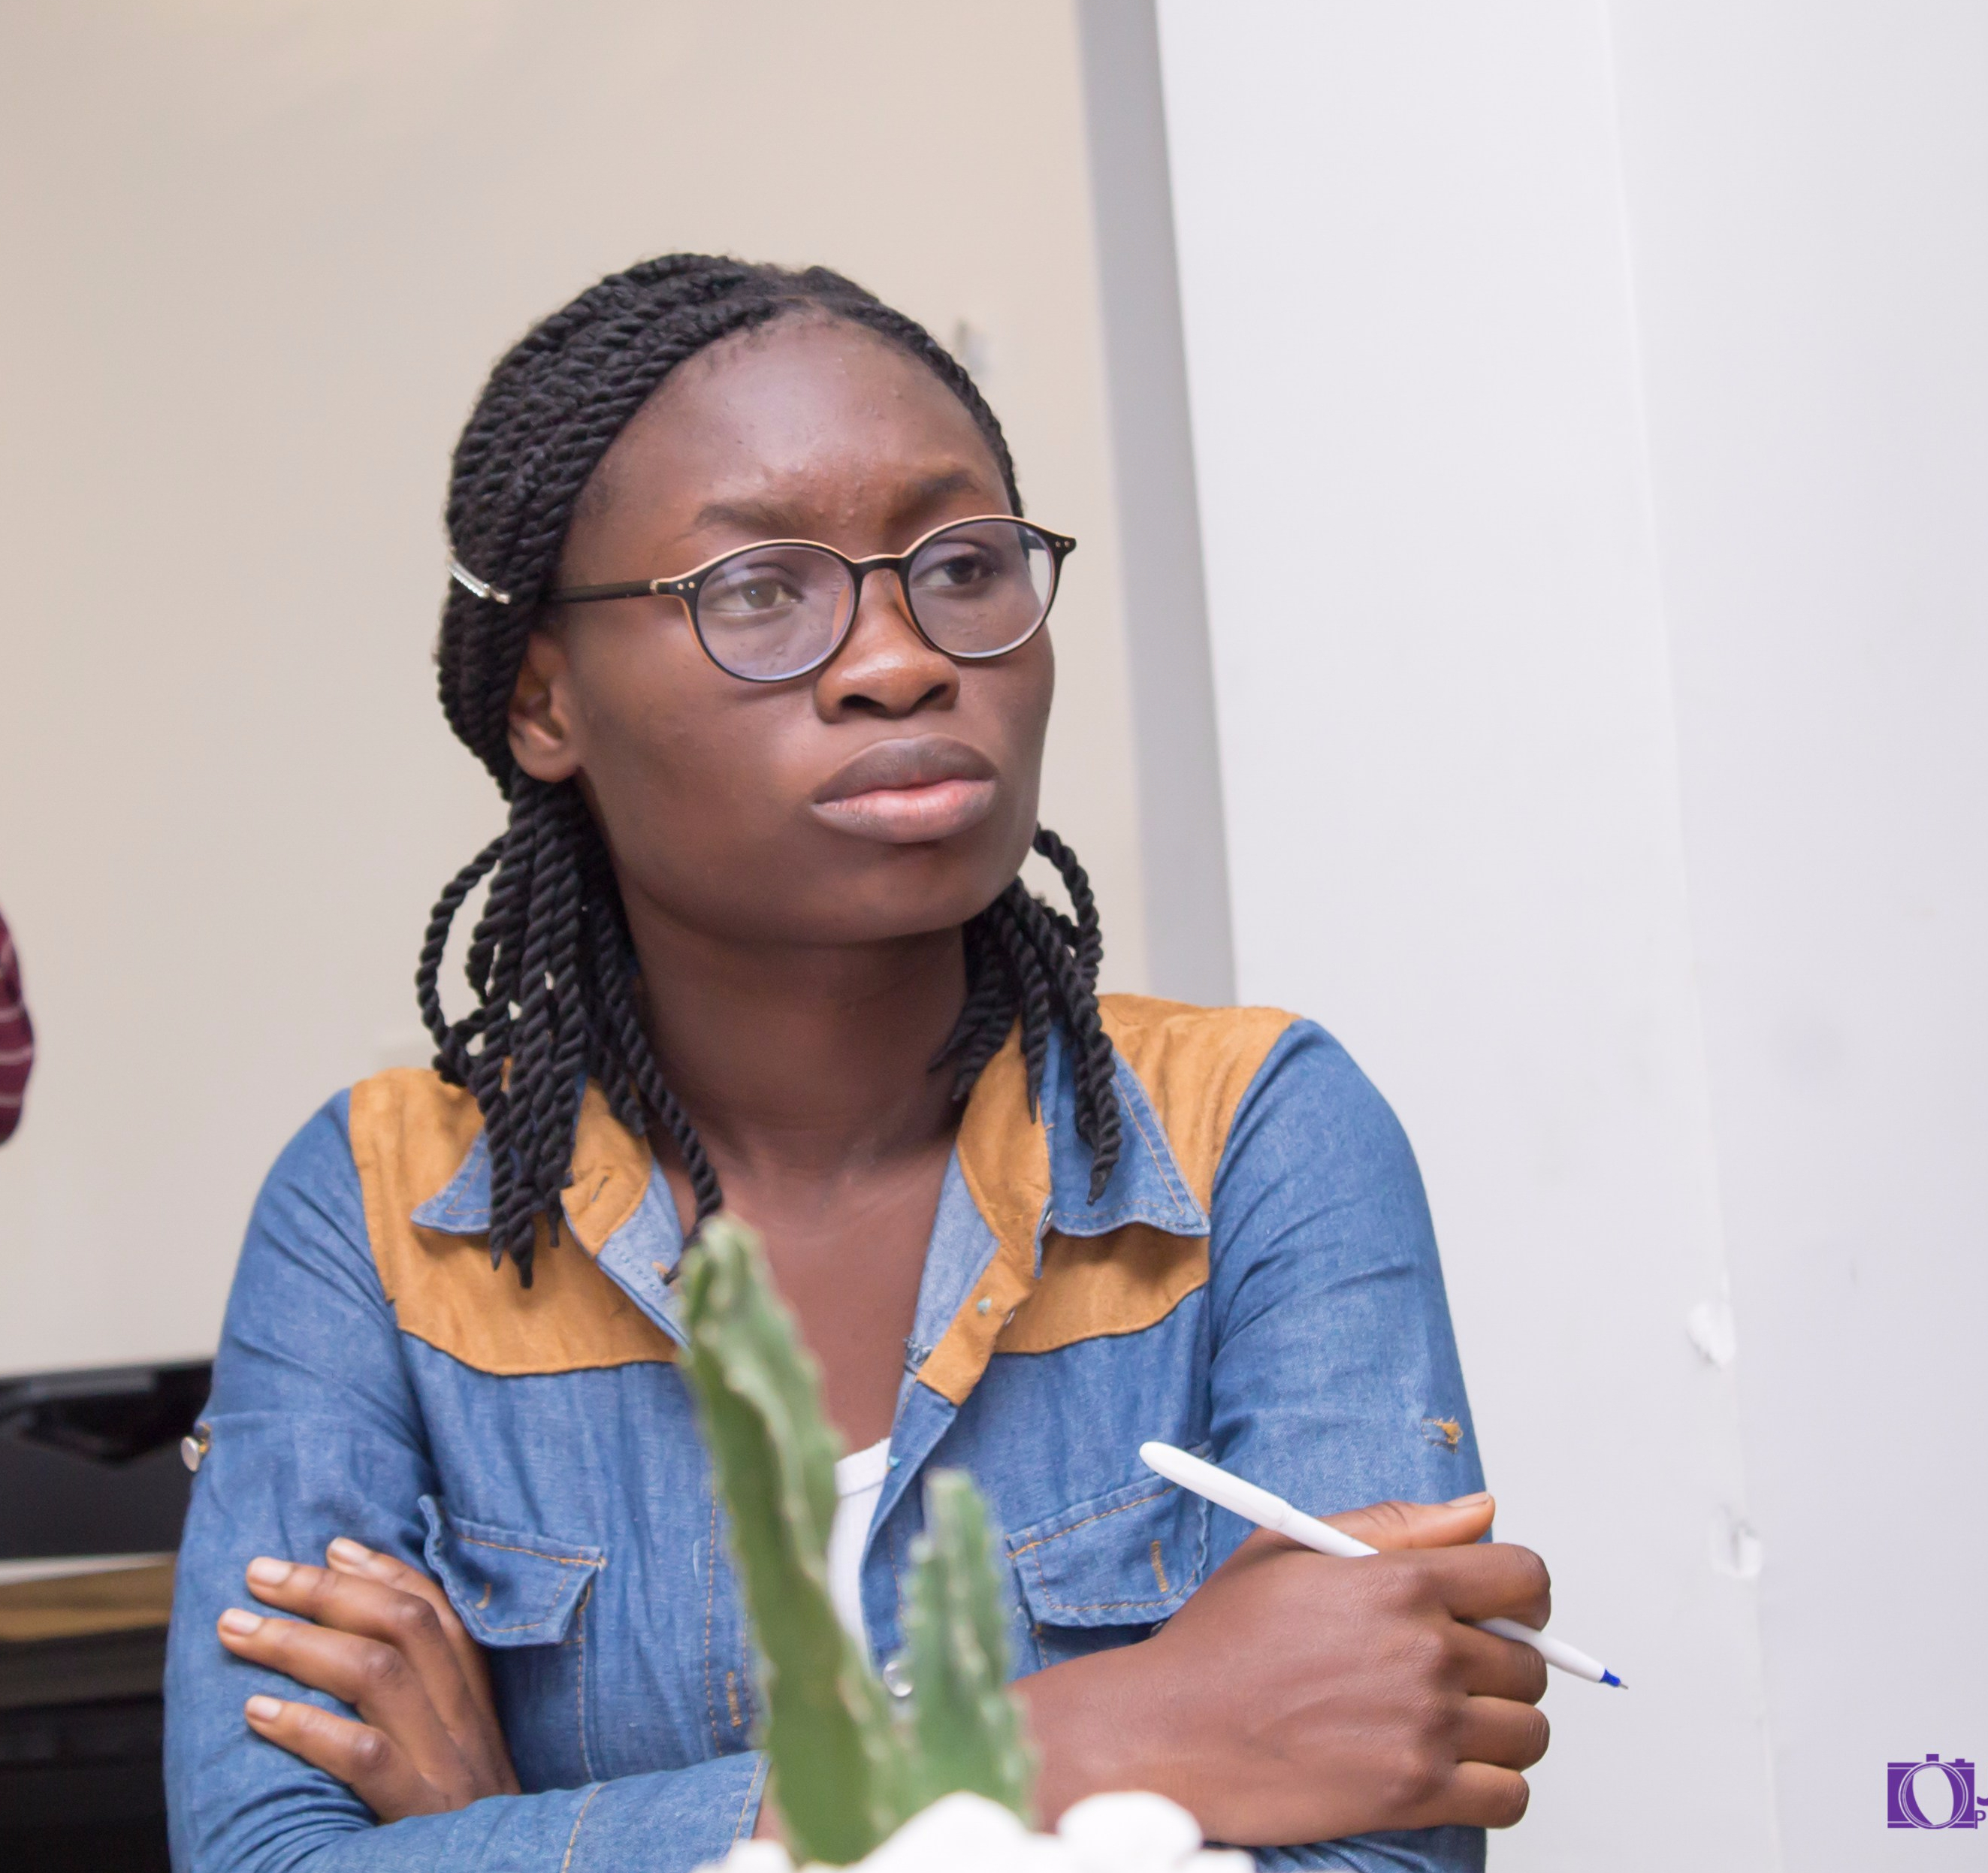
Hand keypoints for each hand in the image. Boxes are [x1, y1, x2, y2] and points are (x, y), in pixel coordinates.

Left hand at [216, 1537, 520, 1819]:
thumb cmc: (457, 1836)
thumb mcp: (459, 1767)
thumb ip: (427, 1714)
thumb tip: (353, 1654)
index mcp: (476, 1708)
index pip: (440, 1613)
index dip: (386, 1571)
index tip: (333, 1545)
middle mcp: (466, 1726)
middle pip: (404, 1626)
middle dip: (327, 1589)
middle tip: (260, 1572)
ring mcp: (446, 1769)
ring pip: (378, 1674)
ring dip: (298, 1641)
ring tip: (237, 1628)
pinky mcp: (419, 1817)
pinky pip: (363, 1757)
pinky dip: (307, 1726)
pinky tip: (258, 1711)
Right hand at [1015, 1493, 1550, 1844]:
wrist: (1172, 1731)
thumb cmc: (1225, 1640)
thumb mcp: (1293, 1547)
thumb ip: (1397, 1523)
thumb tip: (1483, 1508)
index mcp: (1401, 1582)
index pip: (1525, 1580)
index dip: (1526, 1597)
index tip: (1507, 1613)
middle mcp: (1425, 1652)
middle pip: (1531, 1663)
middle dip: (1503, 1665)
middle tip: (1452, 1674)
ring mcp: (1425, 1727)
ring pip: (1529, 1732)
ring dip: (1501, 1730)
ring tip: (1448, 1724)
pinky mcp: (1416, 1794)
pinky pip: (1511, 1797)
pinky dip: (1494, 1788)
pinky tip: (1451, 1773)